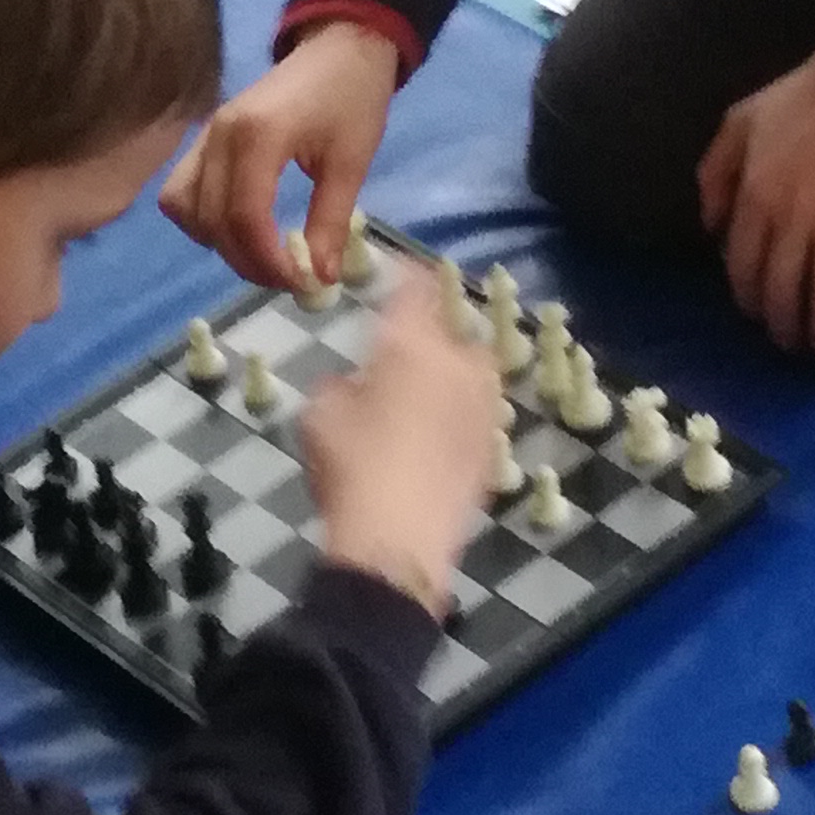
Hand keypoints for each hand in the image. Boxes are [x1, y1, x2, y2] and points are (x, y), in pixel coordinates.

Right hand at [162, 22, 400, 292]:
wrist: (340, 47)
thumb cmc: (353, 99)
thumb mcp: (351, 163)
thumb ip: (330, 222)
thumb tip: (319, 280)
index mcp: (257, 136)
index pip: (243, 217)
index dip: (266, 261)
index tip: (298, 283)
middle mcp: (218, 135)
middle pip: (210, 220)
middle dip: (245, 260)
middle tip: (286, 278)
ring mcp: (205, 135)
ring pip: (182, 206)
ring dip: (215, 241)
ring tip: (260, 254)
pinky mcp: (204, 138)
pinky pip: (181, 188)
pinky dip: (201, 218)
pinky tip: (238, 228)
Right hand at [300, 270, 501, 617]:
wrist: (399, 541)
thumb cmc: (351, 468)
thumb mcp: (321, 415)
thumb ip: (339, 386)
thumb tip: (352, 385)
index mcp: (412, 344)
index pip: (416, 289)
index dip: (408, 276)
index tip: (402, 273)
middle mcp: (457, 365)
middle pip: (454, 333)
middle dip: (434, 336)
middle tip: (405, 352)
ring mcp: (482, 407)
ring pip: (471, 373)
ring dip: (451, 376)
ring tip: (422, 396)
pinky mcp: (493, 448)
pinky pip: (476, 415)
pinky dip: (460, 416)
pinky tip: (435, 440)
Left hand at [696, 53, 814, 356]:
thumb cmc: (806, 94)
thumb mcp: (741, 120)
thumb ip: (716, 170)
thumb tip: (708, 225)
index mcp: (759, 194)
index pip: (744, 261)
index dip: (748, 294)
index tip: (756, 314)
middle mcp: (796, 215)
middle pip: (784, 284)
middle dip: (784, 322)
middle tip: (791, 342)